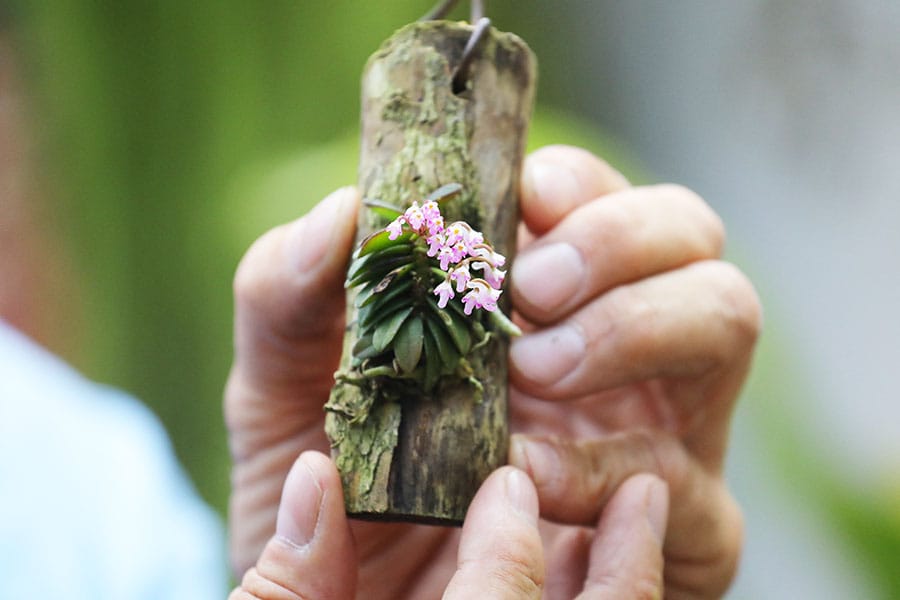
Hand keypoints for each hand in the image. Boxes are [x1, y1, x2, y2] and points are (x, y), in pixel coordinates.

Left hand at [225, 145, 759, 597]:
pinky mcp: (679, 529)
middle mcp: (616, 348)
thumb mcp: (284, 386)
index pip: (597, 196)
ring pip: (724, 321)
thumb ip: (286, 296)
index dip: (575, 180)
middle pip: (690, 236)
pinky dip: (615, 465)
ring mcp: (658, 429)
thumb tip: (343, 207)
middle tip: (531, 285)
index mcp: (540, 297)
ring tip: (534, 369)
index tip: (522, 197)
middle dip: (620, 238)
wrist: (341, 594)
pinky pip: (696, 484)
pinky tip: (531, 474)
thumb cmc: (330, 477)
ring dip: (635, 325)